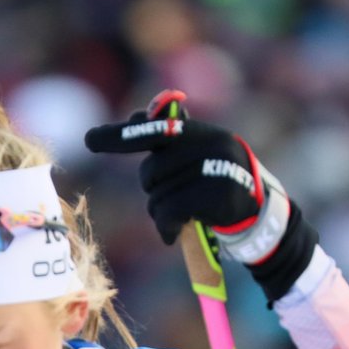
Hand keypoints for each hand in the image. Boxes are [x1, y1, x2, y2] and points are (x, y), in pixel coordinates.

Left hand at [85, 91, 317, 302]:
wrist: (260, 213)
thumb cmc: (221, 181)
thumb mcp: (201, 154)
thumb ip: (170, 137)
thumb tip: (137, 114)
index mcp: (201, 131)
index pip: (156, 129)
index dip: (121, 135)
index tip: (89, 140)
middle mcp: (209, 144)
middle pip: (151, 170)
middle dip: (153, 188)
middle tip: (169, 198)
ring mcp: (214, 170)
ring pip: (157, 194)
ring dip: (159, 212)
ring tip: (177, 217)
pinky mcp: (216, 197)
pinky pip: (169, 212)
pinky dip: (165, 227)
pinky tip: (171, 234)